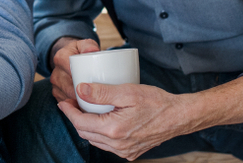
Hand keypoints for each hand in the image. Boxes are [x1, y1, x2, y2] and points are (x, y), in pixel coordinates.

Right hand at [49, 37, 99, 102]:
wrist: (69, 57)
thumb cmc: (81, 52)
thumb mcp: (86, 45)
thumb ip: (89, 46)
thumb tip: (93, 51)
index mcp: (60, 57)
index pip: (69, 70)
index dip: (81, 78)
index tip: (94, 83)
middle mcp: (55, 72)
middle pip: (70, 87)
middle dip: (84, 93)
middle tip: (99, 96)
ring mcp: (55, 84)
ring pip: (68, 97)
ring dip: (80, 101)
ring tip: (95, 101)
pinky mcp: (57, 93)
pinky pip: (66, 103)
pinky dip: (76, 106)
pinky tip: (86, 106)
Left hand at [57, 82, 190, 160]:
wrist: (179, 116)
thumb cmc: (156, 102)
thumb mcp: (128, 92)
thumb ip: (102, 92)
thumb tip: (80, 89)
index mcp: (114, 130)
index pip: (80, 123)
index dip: (69, 112)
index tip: (64, 101)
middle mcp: (117, 145)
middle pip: (86, 133)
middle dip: (76, 119)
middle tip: (73, 103)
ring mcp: (124, 151)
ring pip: (96, 141)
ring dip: (87, 127)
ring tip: (86, 111)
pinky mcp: (131, 152)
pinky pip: (108, 145)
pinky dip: (101, 134)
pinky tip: (103, 122)